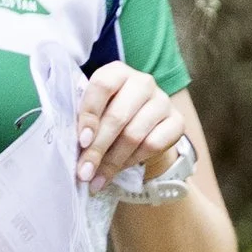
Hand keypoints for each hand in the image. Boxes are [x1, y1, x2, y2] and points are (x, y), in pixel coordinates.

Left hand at [75, 62, 187, 191]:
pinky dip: (131, 161)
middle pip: (118, 116)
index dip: (90, 114)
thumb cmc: (109, 115)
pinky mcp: (177, 121)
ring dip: (112, 161)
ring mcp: (162, 100)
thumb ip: (83, 122)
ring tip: (96, 179)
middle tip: (84, 171)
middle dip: (97, 149)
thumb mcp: (94, 111)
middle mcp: (142, 82)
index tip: (81, 141)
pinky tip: (117, 170)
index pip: (102, 85)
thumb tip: (74, 149)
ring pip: (134, 135)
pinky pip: (152, 145)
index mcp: (117, 72)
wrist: (144, 127)